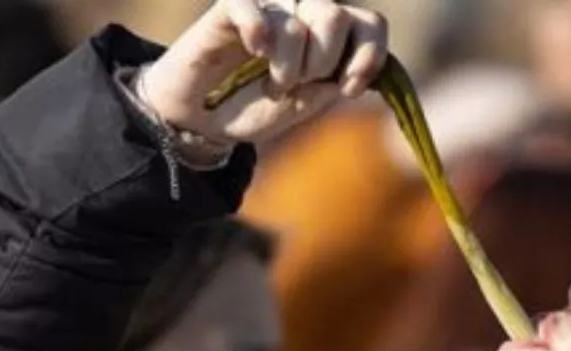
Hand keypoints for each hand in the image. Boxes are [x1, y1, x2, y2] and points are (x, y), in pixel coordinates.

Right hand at [140, 0, 389, 147]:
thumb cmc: (252, 108)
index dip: (368, 55)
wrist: (200, 119)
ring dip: (288, 65)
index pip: (369, 24)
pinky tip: (256, 50)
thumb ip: (327, 88)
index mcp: (329, 36)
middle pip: (335, 17)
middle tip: (294, 85)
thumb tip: (348, 72)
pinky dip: (259, 28)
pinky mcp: (231, 9)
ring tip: (272, 82)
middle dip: (320, 63)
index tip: (348, 89)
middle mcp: (303, 13)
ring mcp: (268, 7)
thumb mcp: (299, 108)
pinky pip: (252, 5)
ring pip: (298, 20)